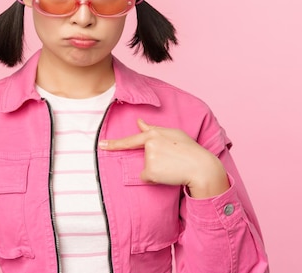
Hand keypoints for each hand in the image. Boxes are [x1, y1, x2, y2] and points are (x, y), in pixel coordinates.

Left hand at [98, 119, 229, 197]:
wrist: (201, 167)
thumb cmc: (190, 150)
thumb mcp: (174, 134)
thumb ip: (155, 129)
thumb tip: (139, 122)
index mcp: (154, 132)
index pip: (131, 139)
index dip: (114, 143)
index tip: (101, 144)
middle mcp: (149, 142)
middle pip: (144, 156)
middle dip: (154, 160)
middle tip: (171, 160)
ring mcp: (148, 156)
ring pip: (146, 168)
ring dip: (157, 169)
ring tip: (173, 165)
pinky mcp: (150, 170)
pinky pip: (148, 178)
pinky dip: (156, 179)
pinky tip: (169, 174)